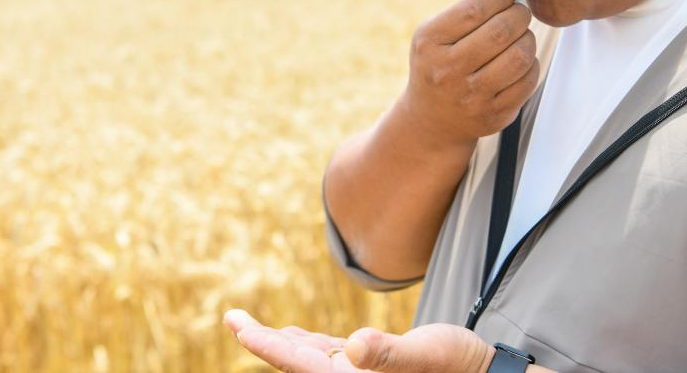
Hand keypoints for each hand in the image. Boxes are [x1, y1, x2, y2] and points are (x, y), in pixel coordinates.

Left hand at [224, 309, 494, 372]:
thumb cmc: (455, 366)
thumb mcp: (423, 354)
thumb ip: (387, 354)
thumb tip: (354, 348)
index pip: (296, 364)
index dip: (264, 344)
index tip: (235, 323)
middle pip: (294, 363)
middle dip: (263, 342)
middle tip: (231, 317)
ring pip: (309, 358)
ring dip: (282, 343)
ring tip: (251, 327)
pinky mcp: (371, 368)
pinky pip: (330, 356)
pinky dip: (309, 344)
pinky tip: (296, 337)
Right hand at [401, 0, 538, 148]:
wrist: (432, 119)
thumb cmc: (438, 63)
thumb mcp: (435, 34)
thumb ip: (466, 6)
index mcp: (430, 42)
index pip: (473, 10)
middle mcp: (448, 70)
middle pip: (501, 31)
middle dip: (519, 14)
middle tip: (520, 11)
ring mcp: (472, 96)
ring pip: (519, 56)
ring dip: (528, 39)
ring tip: (522, 35)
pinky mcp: (494, 115)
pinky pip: (527, 81)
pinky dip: (531, 64)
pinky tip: (521, 60)